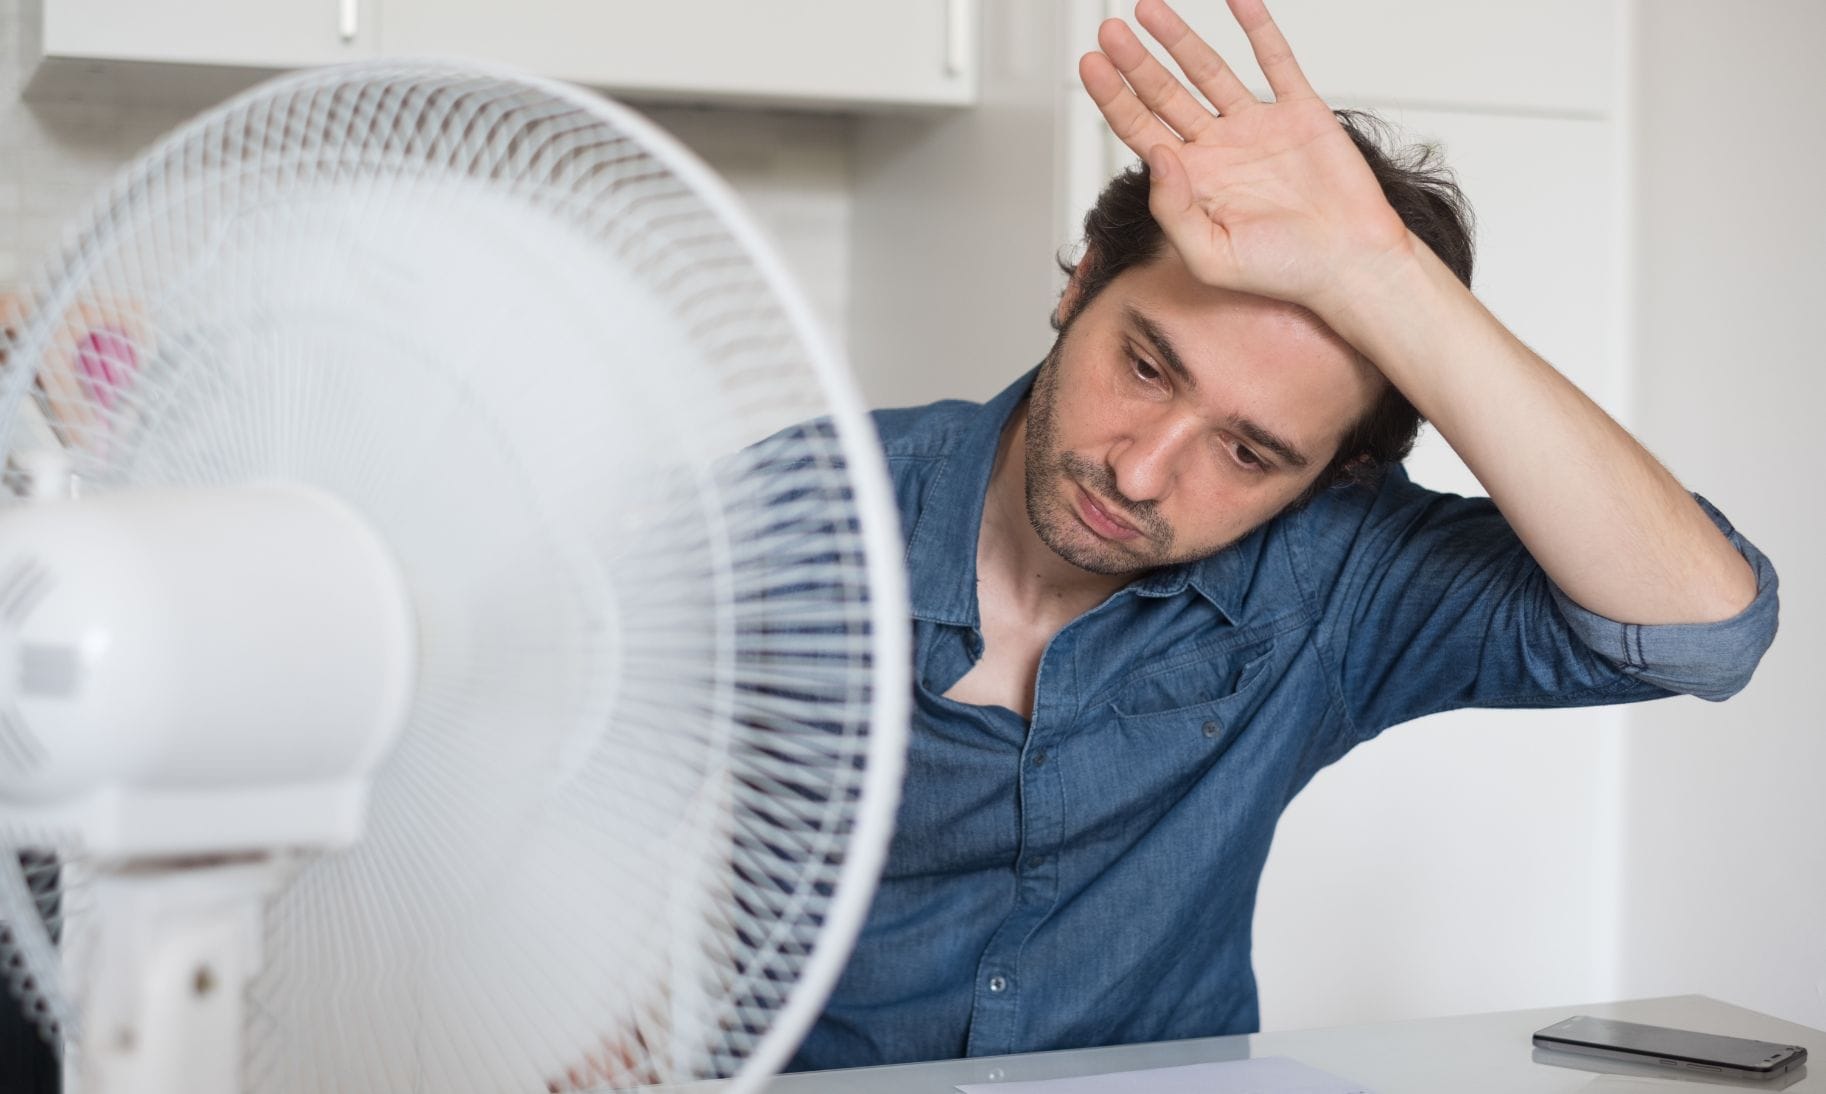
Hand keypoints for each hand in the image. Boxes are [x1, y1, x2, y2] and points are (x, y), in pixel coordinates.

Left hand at [1080, 0, 1411, 317]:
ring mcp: (1257, 127)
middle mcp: (1219, 149)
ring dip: (1178, 39)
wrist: (1350, 265)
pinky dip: (1256, 27)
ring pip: (1209, 70)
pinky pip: (1275, 60)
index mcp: (1193, 182)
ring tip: (1148, 9)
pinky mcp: (1300, 111)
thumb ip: (1173, 209)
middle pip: (1165, 94)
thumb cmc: (1283, 272)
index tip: (1091, 65)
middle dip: (1136, 62)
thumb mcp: (1210, 256)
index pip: (1140, 130)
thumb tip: (1154, 154)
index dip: (1113, 97)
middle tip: (1110, 31)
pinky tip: (1235, 0)